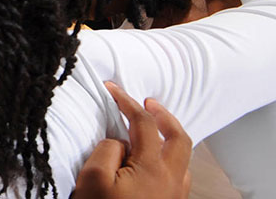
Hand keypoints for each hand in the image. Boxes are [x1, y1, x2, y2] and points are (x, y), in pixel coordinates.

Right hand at [74, 82, 190, 198]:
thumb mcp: (93, 178)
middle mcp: (171, 178)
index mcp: (152, 167)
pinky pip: (178, 174)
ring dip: (170, 136)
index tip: (111, 88)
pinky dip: (169, 158)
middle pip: (179, 137)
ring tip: (152, 129)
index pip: (143, 123)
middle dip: (164, 115)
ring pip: (183, 158)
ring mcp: (173, 194)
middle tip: (147, 103)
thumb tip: (119, 141)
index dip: (127, 101)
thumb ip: (107, 150)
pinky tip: (153, 161)